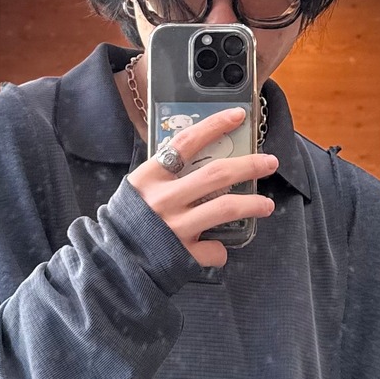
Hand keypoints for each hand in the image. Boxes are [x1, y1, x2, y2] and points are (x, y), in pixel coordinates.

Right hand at [127, 106, 277, 270]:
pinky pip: (214, 249)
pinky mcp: (183, 254)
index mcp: (150, 177)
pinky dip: (220, 249)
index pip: (186, 142)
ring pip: (225, 208)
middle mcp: (164, 199)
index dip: (215, 125)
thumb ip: (163, 176)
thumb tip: (198, 162)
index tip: (238, 115)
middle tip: (270, 162)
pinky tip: (218, 248)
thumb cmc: (126, 221)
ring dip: (252, 204)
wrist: (109, 263)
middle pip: (216, 174)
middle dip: (249, 165)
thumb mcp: (137, 190)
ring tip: (267, 204)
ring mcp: (175, 227)